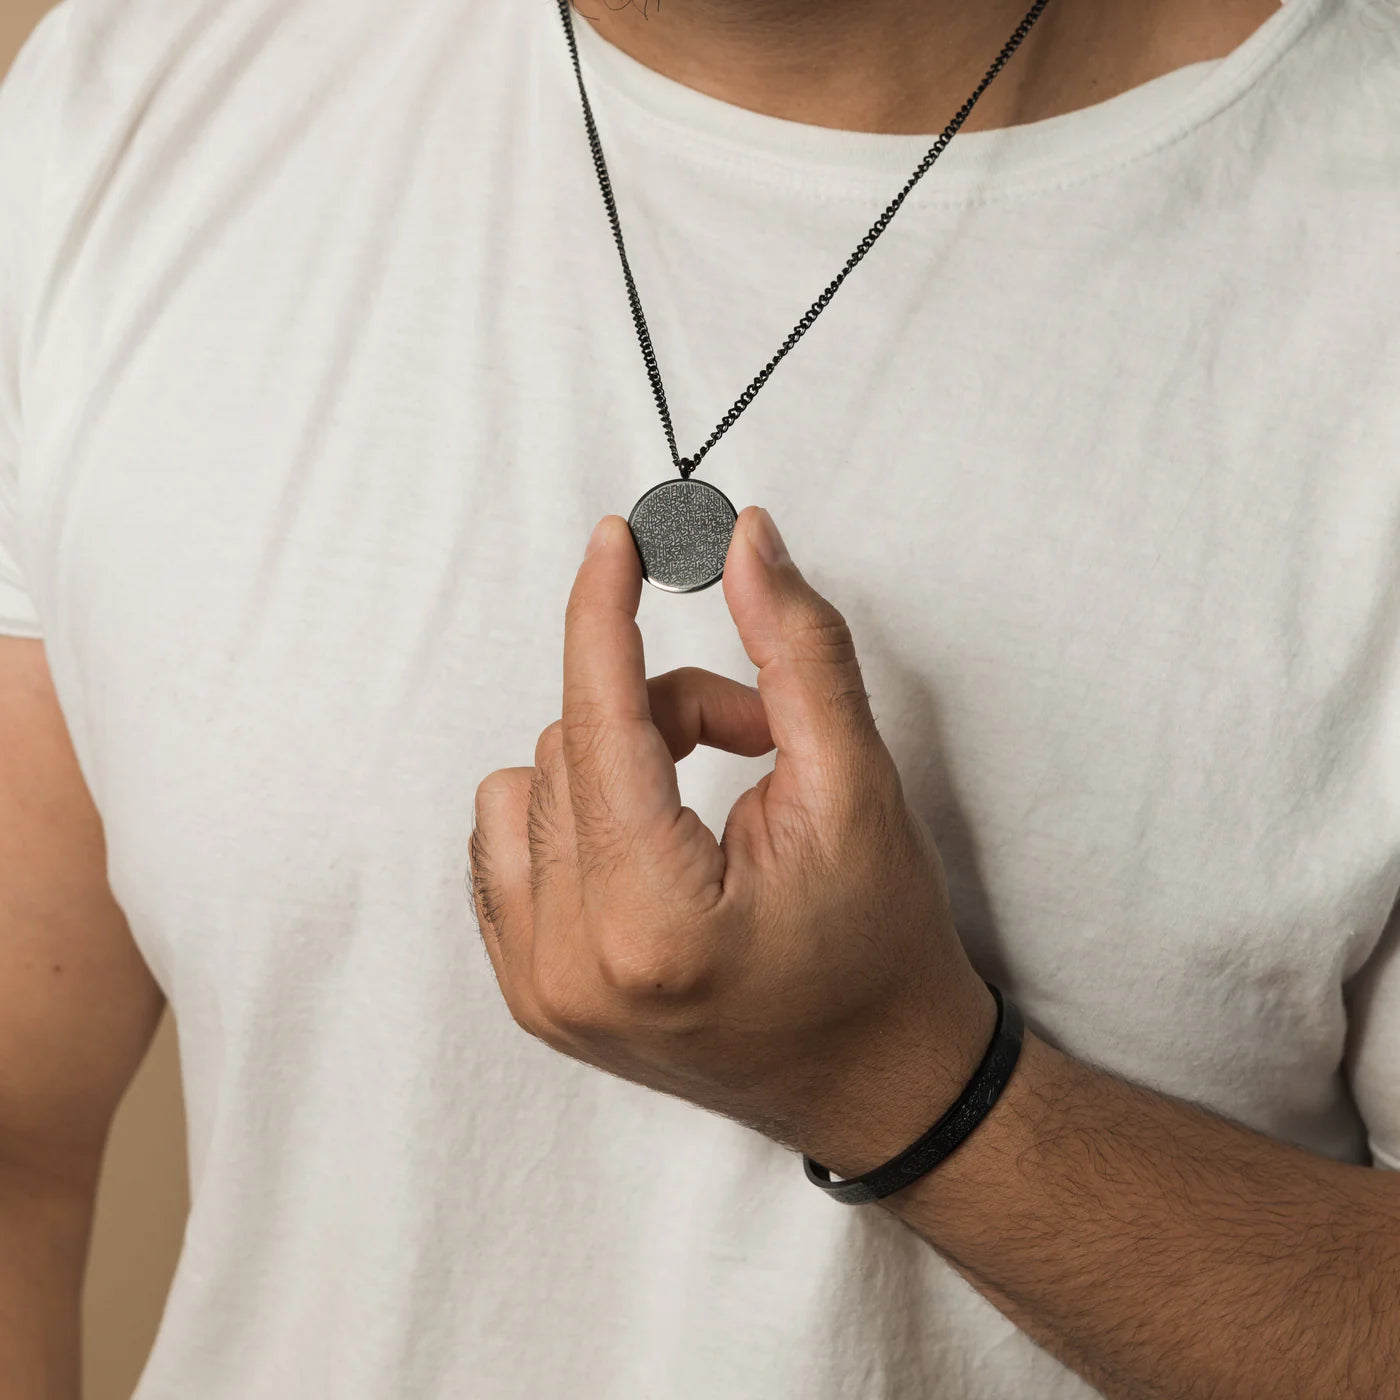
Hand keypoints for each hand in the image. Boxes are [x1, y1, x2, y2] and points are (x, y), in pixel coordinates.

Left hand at [469, 506, 995, 1175]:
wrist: (877, 1082)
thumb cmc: (882, 952)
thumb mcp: (857, 788)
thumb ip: (797, 653)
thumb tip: (745, 543)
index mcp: (649, 923)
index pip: (598, 723)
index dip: (605, 615)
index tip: (616, 541)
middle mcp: (570, 968)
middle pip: (570, 746)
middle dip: (667, 712)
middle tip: (757, 737)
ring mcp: (540, 991)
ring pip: (529, 785)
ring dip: (614, 760)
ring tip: (704, 802)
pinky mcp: (533, 997)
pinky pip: (506, 843)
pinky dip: (572, 810)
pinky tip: (646, 836)